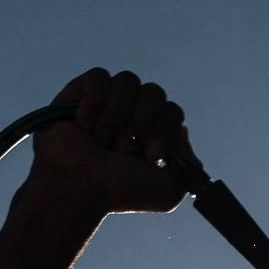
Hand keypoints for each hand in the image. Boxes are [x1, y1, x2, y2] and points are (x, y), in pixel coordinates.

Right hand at [23, 68, 193, 217]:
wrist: (79, 190)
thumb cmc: (119, 192)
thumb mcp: (169, 190)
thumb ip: (189, 164)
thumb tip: (182, 131)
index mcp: (152, 132)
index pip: (172, 111)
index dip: (164, 130)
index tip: (151, 156)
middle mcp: (131, 113)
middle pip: (155, 93)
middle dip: (142, 123)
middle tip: (123, 149)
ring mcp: (106, 101)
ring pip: (128, 81)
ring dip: (117, 116)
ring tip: (101, 140)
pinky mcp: (80, 91)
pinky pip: (100, 76)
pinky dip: (95, 102)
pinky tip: (84, 124)